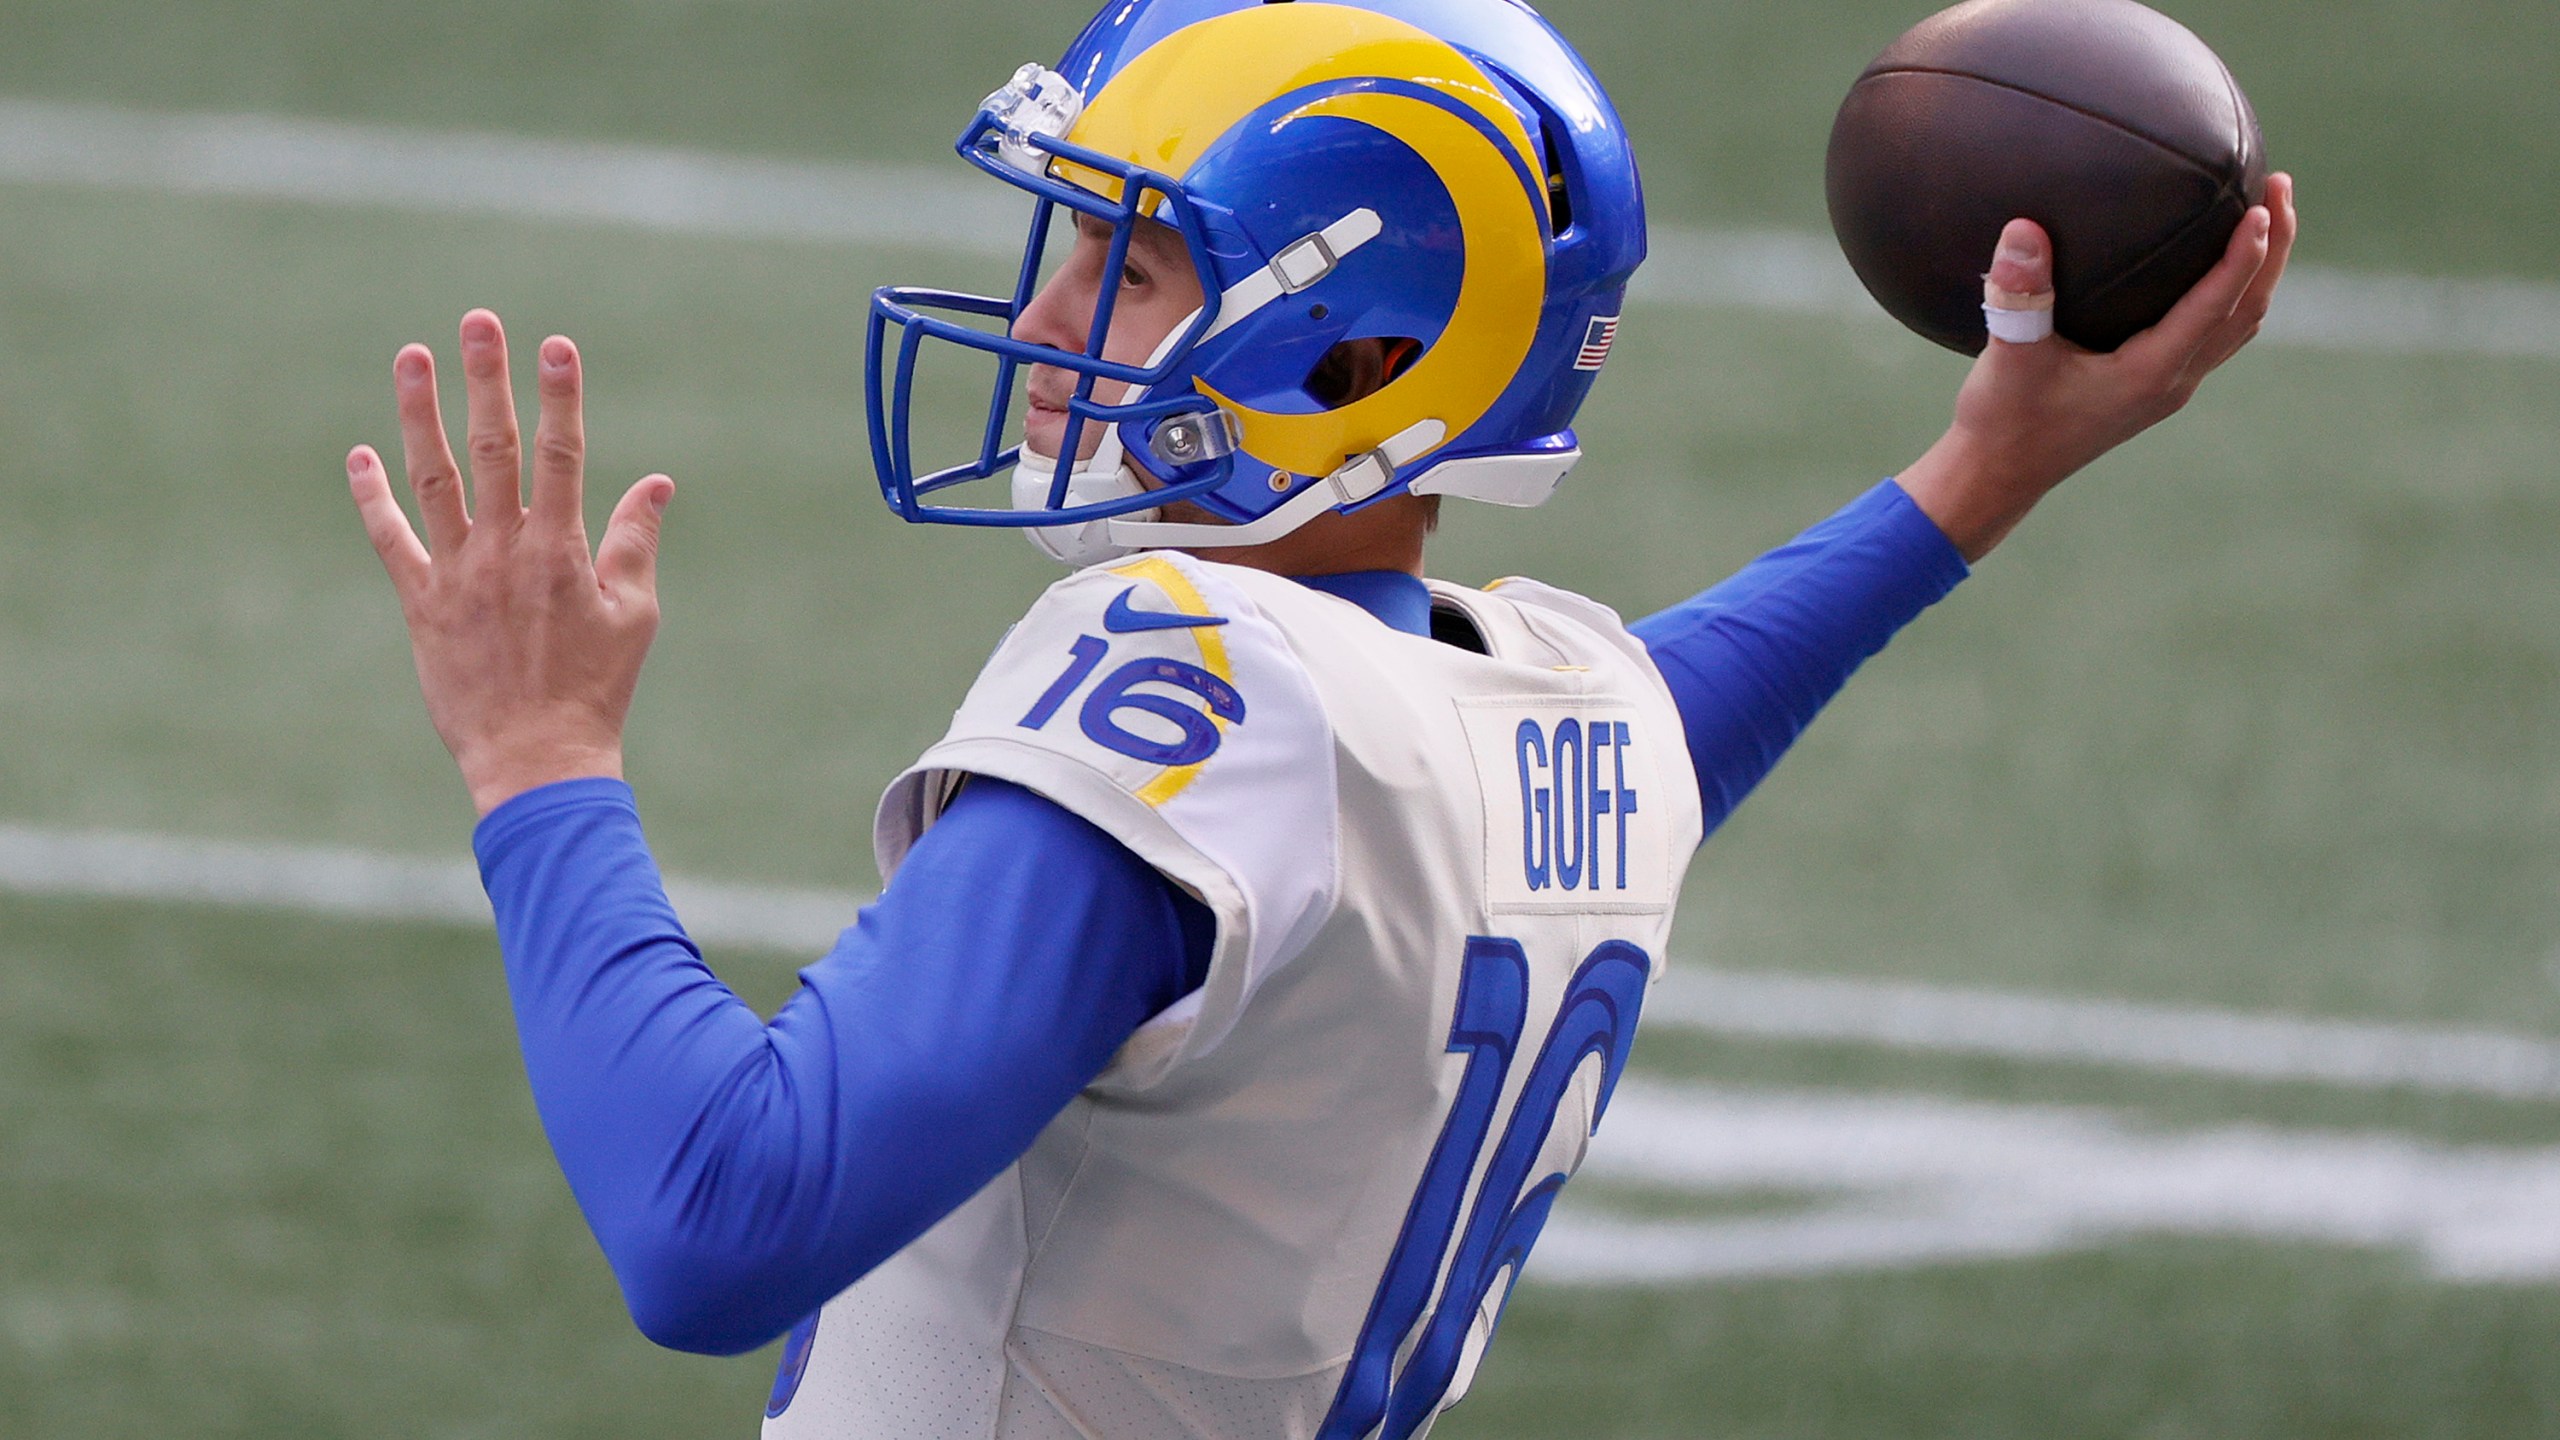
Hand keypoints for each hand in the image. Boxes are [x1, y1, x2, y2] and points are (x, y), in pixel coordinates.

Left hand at [347, 309, 673, 815]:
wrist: (537, 758)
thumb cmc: (596, 689)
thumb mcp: (634, 613)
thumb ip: (635, 541)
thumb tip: (657, 481)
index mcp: (562, 549)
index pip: (562, 454)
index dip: (560, 396)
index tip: (557, 344)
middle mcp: (506, 550)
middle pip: (493, 447)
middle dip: (487, 379)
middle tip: (477, 321)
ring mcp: (458, 574)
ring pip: (435, 478)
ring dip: (420, 414)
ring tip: (410, 356)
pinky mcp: (422, 603)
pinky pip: (391, 540)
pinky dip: (373, 497)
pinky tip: (362, 454)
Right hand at [1896, 171, 2297, 560]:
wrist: (1999, 475)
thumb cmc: (2003, 421)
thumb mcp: (2007, 355)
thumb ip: (2018, 294)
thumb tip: (2024, 228)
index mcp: (2148, 374)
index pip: (2214, 307)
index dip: (2243, 256)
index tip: (2262, 207)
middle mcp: (2172, 381)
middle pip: (2248, 311)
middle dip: (2273, 249)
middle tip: (2279, 186)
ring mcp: (2168, 386)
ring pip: (2238, 323)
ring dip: (2261, 269)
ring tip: (2267, 214)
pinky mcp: (2154, 385)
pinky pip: (2214, 331)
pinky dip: (2231, 291)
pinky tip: (2214, 262)